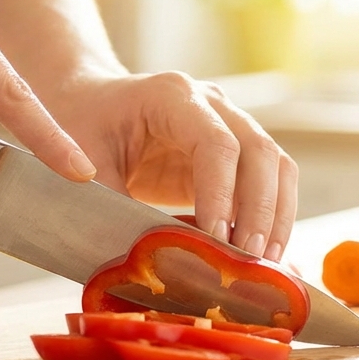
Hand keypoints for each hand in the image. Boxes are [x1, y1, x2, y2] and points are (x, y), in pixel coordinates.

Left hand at [45, 73, 297, 261]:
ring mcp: (230, 123)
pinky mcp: (236, 152)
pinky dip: (273, 217)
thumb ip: (115, 207)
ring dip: (276, 216)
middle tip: (249, 260)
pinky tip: (263, 256)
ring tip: (264, 264)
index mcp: (171, 95)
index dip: (222, 195)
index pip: (216, 144)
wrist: (88, 101)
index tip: (217, 241)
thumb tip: (152, 263)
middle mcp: (211, 103)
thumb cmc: (81, 125)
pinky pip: (271, 181)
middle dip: (260, 211)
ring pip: (277, 165)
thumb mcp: (84, 164)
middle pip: (260, 151)